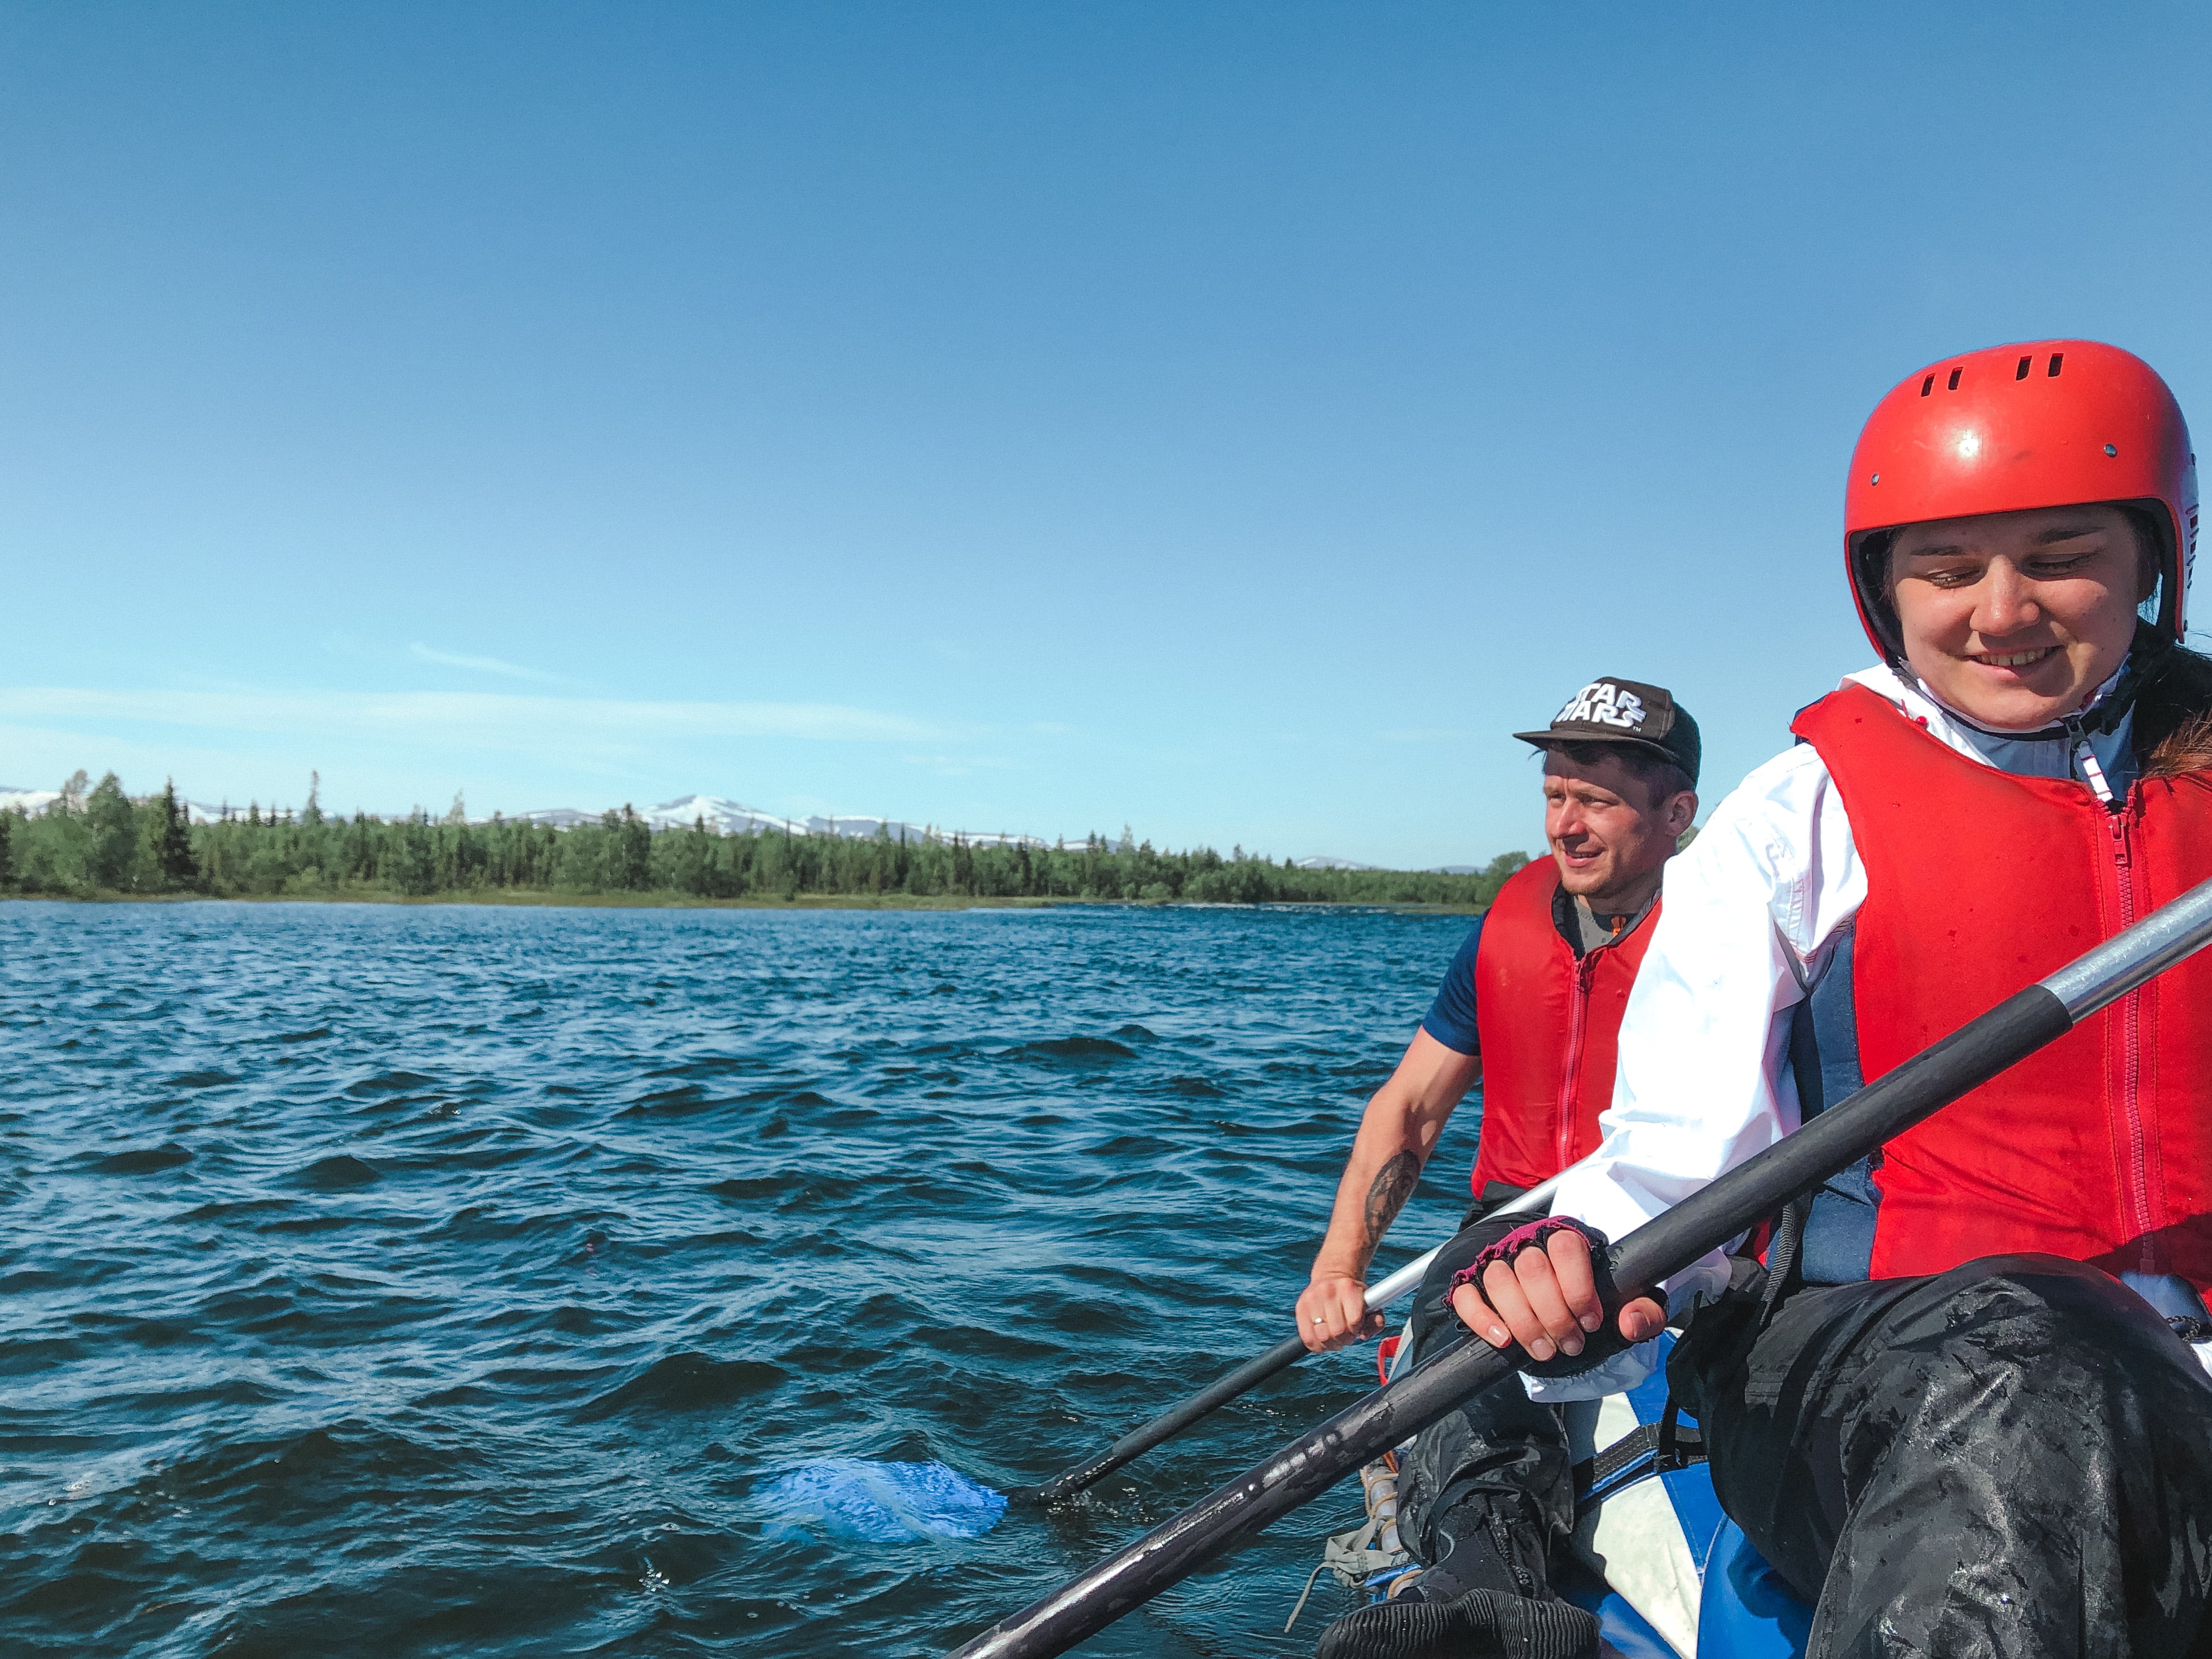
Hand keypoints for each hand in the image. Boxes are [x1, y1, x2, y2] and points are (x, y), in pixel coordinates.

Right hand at [1296, 1272, 1382, 1352]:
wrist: (1332, 1277)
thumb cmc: (1355, 1297)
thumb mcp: (1372, 1305)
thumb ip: (1376, 1322)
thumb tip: (1363, 1335)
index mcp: (1348, 1288)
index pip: (1354, 1321)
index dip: (1357, 1330)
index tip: (1356, 1327)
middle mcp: (1328, 1290)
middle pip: (1337, 1331)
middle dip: (1344, 1339)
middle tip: (1345, 1335)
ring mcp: (1311, 1298)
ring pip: (1322, 1337)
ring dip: (1331, 1343)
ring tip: (1334, 1337)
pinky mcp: (1300, 1307)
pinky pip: (1307, 1338)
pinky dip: (1316, 1345)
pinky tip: (1323, 1340)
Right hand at [1447, 1227, 1665, 1360]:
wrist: (1557, 1307)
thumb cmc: (1592, 1302)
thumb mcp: (1627, 1304)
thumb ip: (1644, 1310)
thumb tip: (1630, 1322)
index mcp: (1566, 1239)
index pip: (1566, 1247)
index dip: (1578, 1288)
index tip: (1590, 1322)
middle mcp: (1528, 1244)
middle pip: (1531, 1269)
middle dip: (1553, 1315)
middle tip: (1570, 1345)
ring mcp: (1496, 1263)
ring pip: (1499, 1281)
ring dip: (1523, 1323)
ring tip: (1544, 1351)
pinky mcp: (1472, 1285)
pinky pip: (1466, 1296)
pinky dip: (1483, 1320)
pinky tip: (1504, 1341)